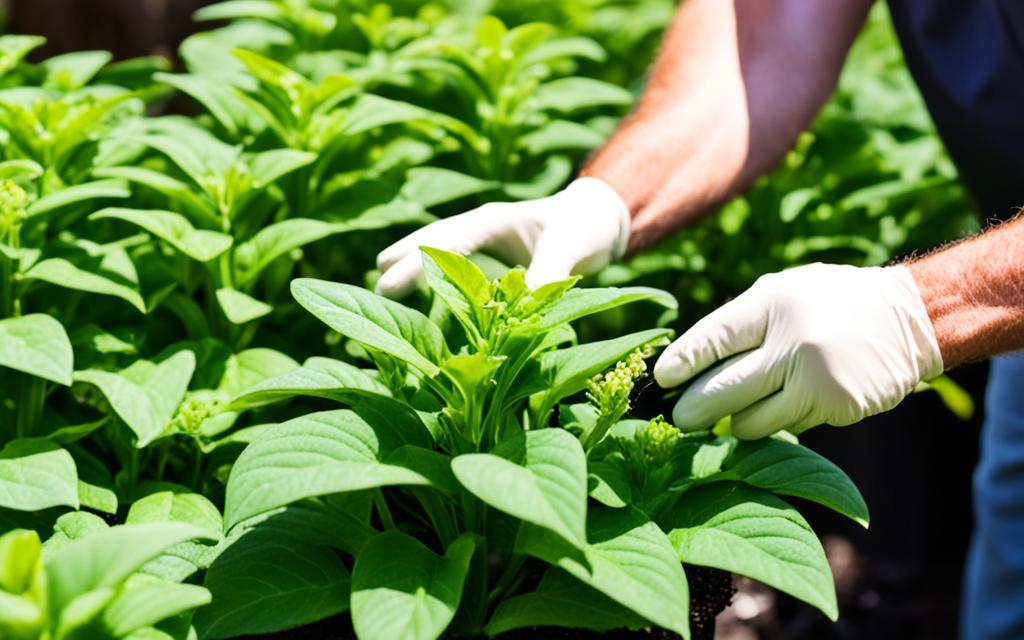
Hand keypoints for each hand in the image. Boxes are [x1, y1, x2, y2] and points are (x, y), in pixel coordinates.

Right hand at [375, 178, 629, 297]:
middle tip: (375, 283)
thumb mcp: (572, 246)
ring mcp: (482, 245)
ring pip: (437, 252)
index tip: (390, 283)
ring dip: (413, 267)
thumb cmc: (585, 227)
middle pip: (430, 240)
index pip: (446, 240)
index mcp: (491, 220)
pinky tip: (422, 302)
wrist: (598, 219)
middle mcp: (480, 230)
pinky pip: (455, 271)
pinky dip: (437, 282)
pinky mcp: (490, 261)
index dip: (417, 262)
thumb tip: (523, 305)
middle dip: (403, 259)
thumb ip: (548, 270)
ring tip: (383, 286)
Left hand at [653, 263, 943, 438]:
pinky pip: (788, 427)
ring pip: (752, 422)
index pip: (715, 338)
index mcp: (774, 304)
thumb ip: (739, 322)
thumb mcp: (783, 291)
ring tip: (740, 408)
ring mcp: (816, 380)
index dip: (683, 362)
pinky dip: (781, 419)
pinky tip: (794, 399)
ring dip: (738, 421)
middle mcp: (793, 343)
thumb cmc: (830, 301)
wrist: (910, 318)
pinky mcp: (837, 408)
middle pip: (724, 390)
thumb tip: (685, 364)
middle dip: (693, 410)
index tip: (661, 379)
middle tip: (679, 419)